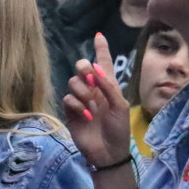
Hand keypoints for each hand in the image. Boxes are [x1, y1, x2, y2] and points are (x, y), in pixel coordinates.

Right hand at [63, 33, 130, 166]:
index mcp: (108, 86)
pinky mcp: (71, 112)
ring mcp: (81, 100)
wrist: (108, 153)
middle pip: (82, 67)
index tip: (99, 35)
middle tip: (89, 76)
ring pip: (73, 82)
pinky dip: (76, 105)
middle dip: (83, 67)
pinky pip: (68, 98)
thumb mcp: (120, 106)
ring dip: (82, 91)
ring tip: (91, 106)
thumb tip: (95, 68)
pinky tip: (86, 115)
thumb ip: (108, 86)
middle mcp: (93, 90)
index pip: (103, 63)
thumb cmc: (120, 130)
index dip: (101, 49)